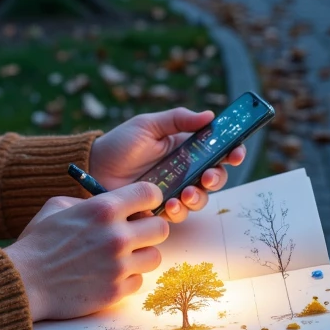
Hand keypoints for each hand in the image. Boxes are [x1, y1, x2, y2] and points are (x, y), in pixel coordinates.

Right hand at [4, 182, 167, 322]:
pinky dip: (127, 279)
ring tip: (121, 257)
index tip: (142, 206)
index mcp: (103, 209)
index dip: (149, 198)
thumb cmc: (38, 242)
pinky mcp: (116, 292)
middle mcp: (116, 236)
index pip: (150, 193)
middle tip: (134, 234)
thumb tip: (115, 203)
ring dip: (141, 256)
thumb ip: (90, 201)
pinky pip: (139, 282)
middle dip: (149, 230)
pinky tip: (109, 275)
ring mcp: (118, 266)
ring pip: (155, 257)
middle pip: (161, 228)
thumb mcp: (57, 207)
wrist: (24, 282)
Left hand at [89, 107, 244, 224]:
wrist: (94, 168)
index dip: (232, 152)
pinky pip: (178, 214)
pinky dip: (178, 211)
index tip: (235, 153)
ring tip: (186, 194)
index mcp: (185, 148)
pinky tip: (170, 205)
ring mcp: (173, 191)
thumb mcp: (147, 125)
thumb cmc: (120, 144)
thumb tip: (209, 115)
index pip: (218, 151)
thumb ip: (178, 119)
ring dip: (198, 198)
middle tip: (208, 177)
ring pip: (200, 199)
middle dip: (217, 178)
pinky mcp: (160, 209)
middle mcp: (184, 171)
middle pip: (215, 177)